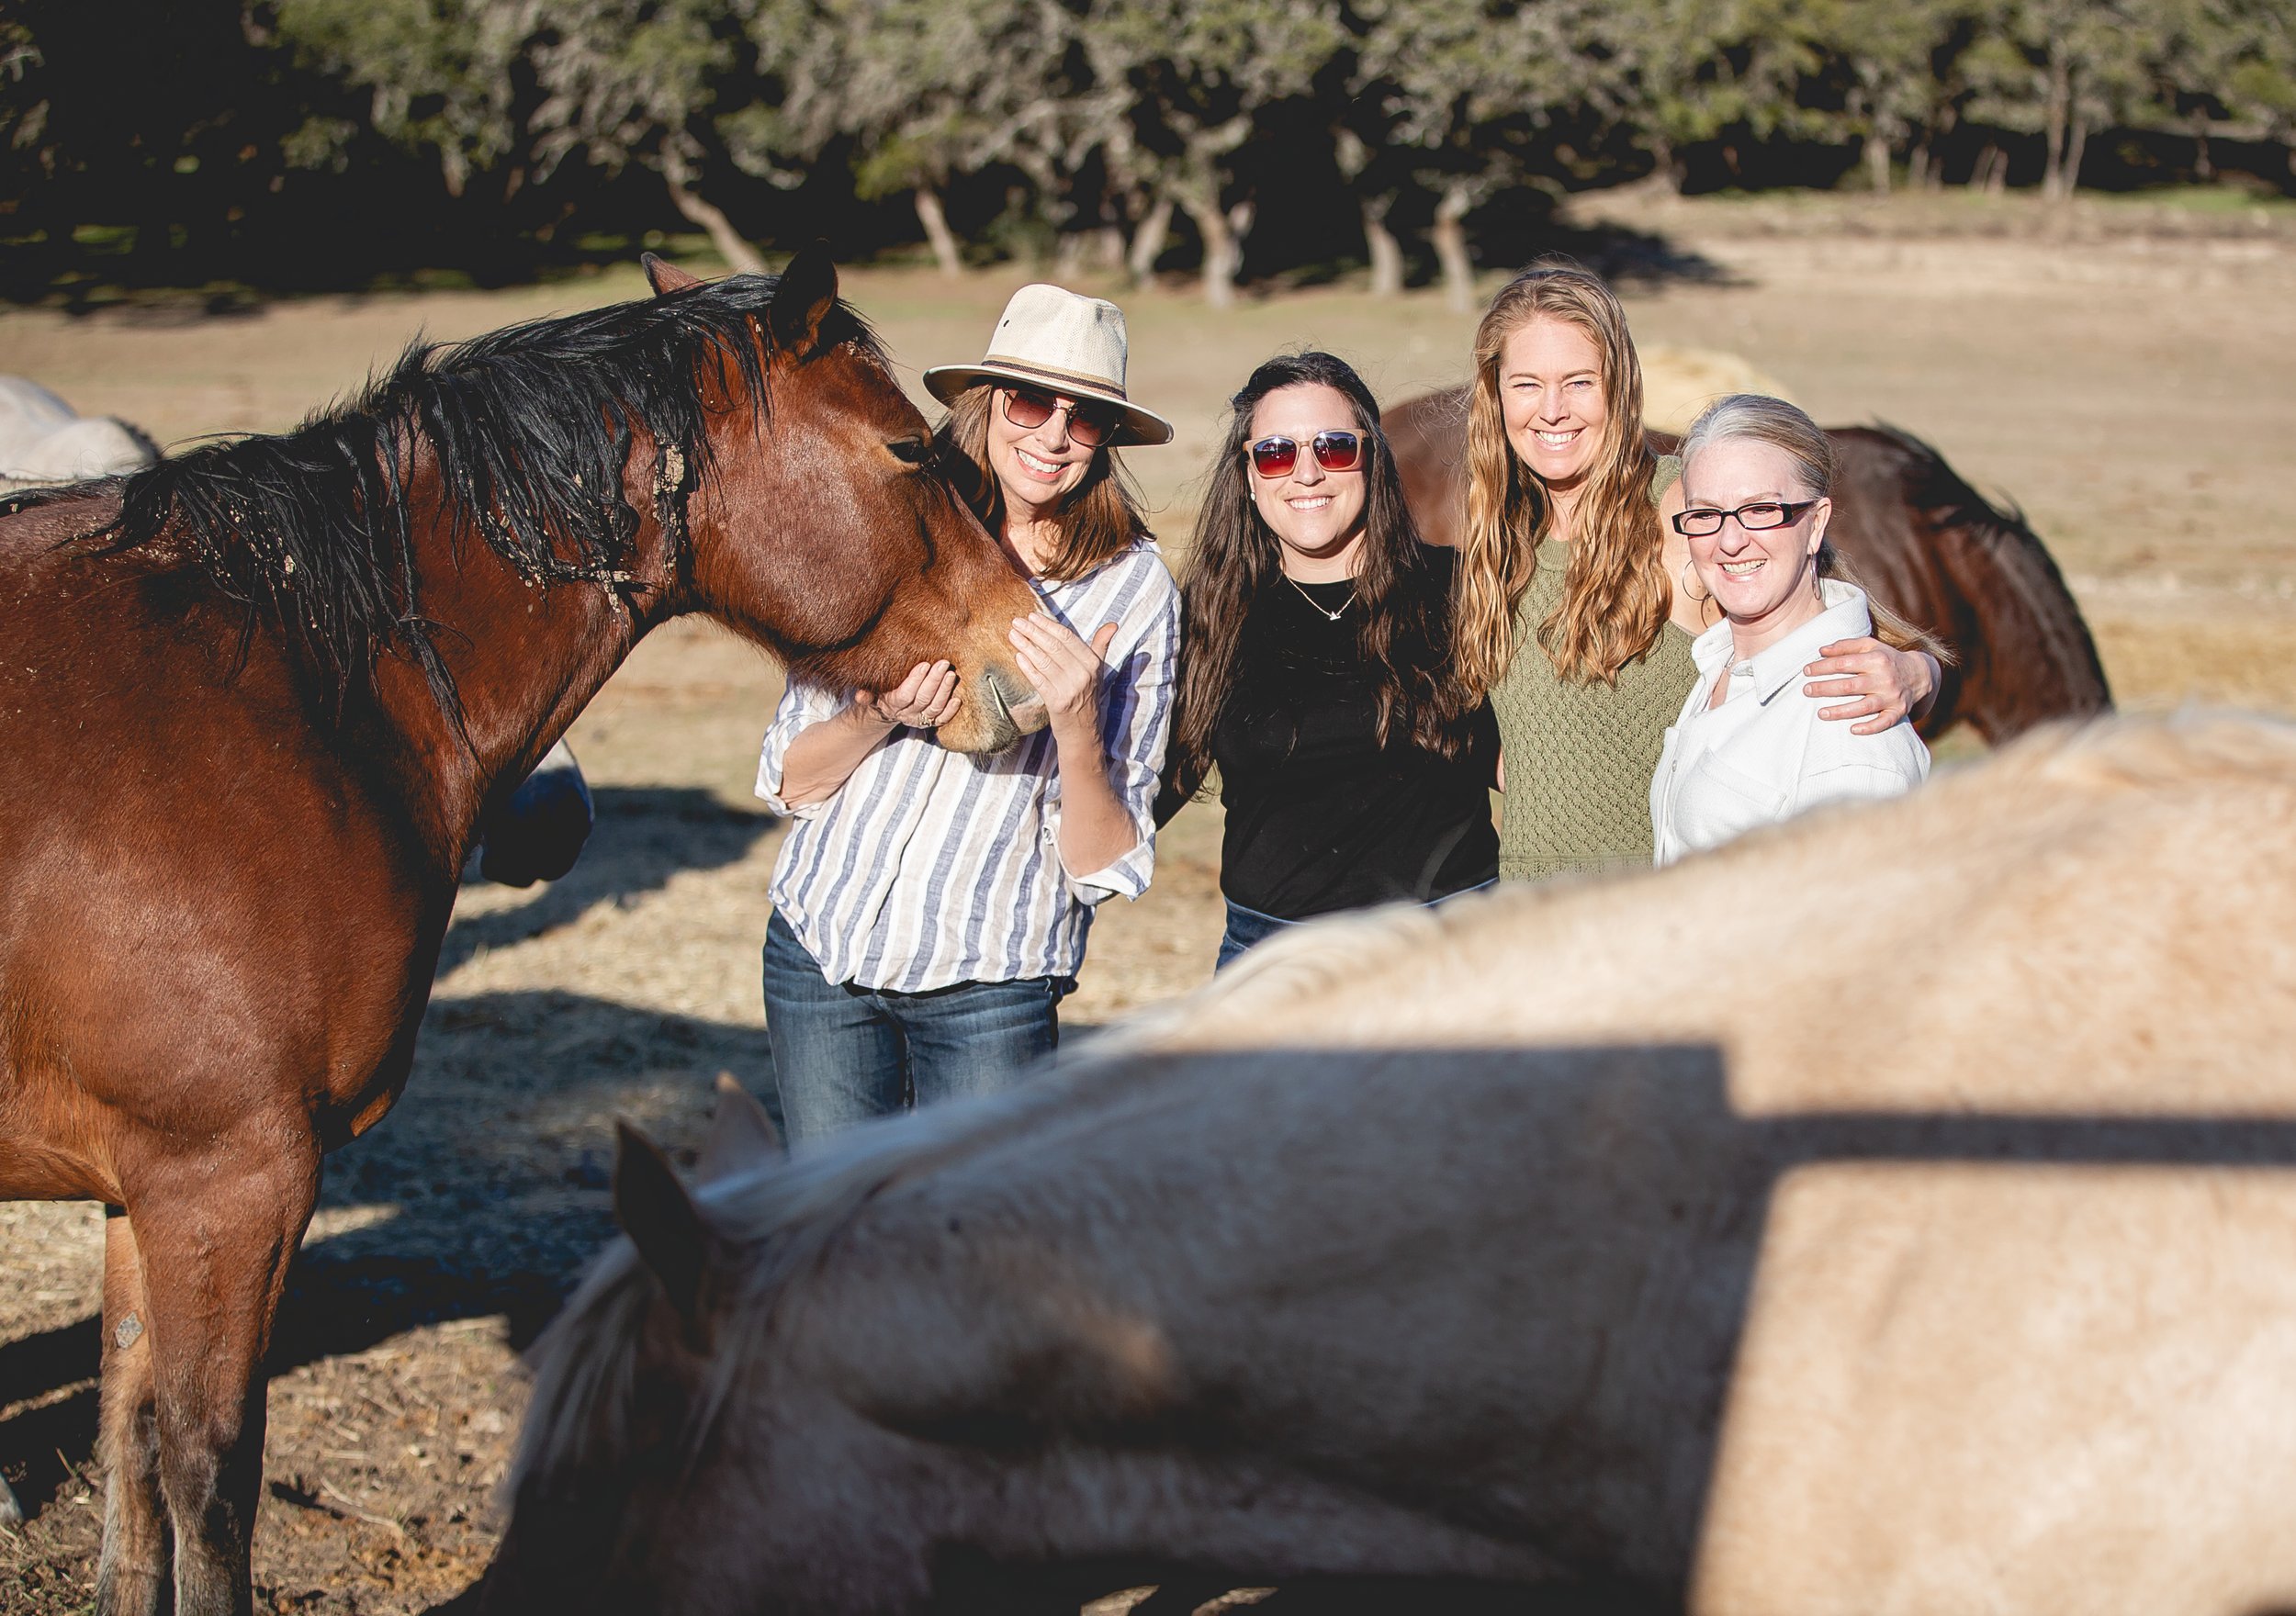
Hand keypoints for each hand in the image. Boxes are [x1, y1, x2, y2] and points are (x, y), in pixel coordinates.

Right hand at [853, 660, 959, 729]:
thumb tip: (859, 696)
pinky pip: (943, 720)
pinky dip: (951, 711)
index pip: (905, 694)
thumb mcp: (872, 693)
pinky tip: (957, 698)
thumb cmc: (883, 694)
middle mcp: (908, 714)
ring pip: (935, 708)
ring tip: (951, 675)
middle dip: (934, 681)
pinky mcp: (932, 722)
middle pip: (923, 699)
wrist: (889, 712)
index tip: (925, 664)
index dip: (915, 680)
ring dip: (944, 692)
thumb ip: (867, 695)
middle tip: (943, 664)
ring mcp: (921, 720)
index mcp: (893, 705)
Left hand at [1008, 614, 1117, 740]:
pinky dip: (1027, 666)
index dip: (1048, 625)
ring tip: (1012, 634)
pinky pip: (1038, 679)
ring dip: (1025, 646)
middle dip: (1033, 632)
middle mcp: (1083, 675)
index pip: (1067, 638)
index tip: (1032, 616)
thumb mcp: (1097, 670)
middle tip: (1016, 622)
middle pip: (1053, 647)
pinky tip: (1017, 655)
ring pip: (1043, 661)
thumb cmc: (1087, 697)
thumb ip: (1101, 645)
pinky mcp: (1056, 702)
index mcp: (1092, 663)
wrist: (1082, 732)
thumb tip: (1112, 625)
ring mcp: (1070, 689)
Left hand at [1805, 637, 1934, 734]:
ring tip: (1821, 714)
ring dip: (1841, 711)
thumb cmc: (1886, 659)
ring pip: (1863, 706)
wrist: (1919, 674)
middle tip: (1806, 691)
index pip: (1844, 663)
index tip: (1806, 671)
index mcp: (1877, 660)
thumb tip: (1821, 651)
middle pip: (1850, 685)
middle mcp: (1885, 678)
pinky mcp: (1899, 711)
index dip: (1823, 667)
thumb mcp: (1870, 646)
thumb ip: (1846, 646)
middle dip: (1825, 689)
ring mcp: (1892, 696)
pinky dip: (1870, 727)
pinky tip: (1853, 730)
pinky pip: (1884, 722)